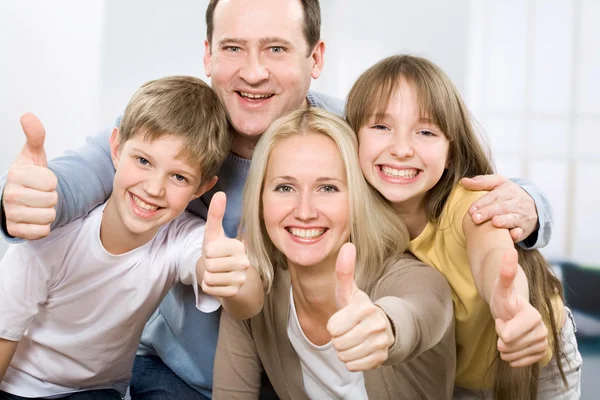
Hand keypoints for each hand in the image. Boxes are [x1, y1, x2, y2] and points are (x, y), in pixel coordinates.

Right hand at [2, 113, 57, 238]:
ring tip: (37, 204)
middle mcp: (10, 195)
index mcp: (15, 175)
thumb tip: (28, 116)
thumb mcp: (33, 155)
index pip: (51, 182)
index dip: (51, 181)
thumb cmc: (28, 176)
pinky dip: (43, 226)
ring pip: (49, 215)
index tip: (40, 180)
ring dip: (48, 211)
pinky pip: (43, 231)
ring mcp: (11, 214)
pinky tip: (34, 217)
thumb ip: (35, 136)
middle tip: (39, 193)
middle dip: (51, 197)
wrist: (18, 198)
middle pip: (52, 199)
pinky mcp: (16, 231)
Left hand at [200, 192, 249, 297]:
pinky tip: (217, 282)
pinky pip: (209, 288)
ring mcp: (240, 279)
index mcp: (239, 246)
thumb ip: (216, 214)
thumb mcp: (214, 233)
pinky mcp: (233, 292)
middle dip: (207, 264)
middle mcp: (244, 262)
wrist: (228, 275)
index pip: (210, 251)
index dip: (207, 252)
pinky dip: (208, 286)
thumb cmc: (219, 251)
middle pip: (209, 265)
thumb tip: (220, 193)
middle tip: (216, 263)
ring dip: (207, 275)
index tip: (216, 251)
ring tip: (216, 272)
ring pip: (209, 277)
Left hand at [326, 243, 394, 371]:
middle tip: (348, 330)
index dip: (333, 325)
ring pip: (345, 356)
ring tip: (353, 338)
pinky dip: (353, 360)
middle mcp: (376, 325)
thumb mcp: (349, 290)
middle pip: (338, 343)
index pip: (333, 327)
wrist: (382, 326)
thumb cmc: (358, 308)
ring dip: (345, 350)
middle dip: (338, 339)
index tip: (342, 319)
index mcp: (365, 308)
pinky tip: (360, 348)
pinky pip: (353, 366)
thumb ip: (344, 270)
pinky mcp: (382, 358)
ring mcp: (381, 343)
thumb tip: (348, 245)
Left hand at [461, 175, 537, 242]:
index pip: (493, 196)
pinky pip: (522, 231)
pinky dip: (517, 234)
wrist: (535, 206)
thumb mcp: (498, 183)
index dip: (482, 203)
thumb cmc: (509, 194)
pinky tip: (512, 236)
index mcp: (508, 190)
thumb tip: (463, 181)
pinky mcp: (524, 228)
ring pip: (513, 218)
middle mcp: (515, 202)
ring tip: (494, 222)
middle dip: (488, 212)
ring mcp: (521, 216)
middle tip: (475, 218)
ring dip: (504, 221)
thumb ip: (481, 182)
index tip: (471, 210)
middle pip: (502, 207)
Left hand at [490, 248, 547, 366]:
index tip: (504, 318)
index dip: (499, 328)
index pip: (506, 335)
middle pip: (508, 347)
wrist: (511, 310)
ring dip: (505, 347)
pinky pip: (519, 363)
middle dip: (501, 337)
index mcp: (533, 316)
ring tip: (508, 332)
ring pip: (512, 356)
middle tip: (505, 324)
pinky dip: (511, 357)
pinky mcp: (540, 353)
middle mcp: (542, 330)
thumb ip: (506, 272)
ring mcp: (542, 342)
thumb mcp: (501, 286)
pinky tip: (512, 344)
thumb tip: (509, 251)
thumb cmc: (504, 297)